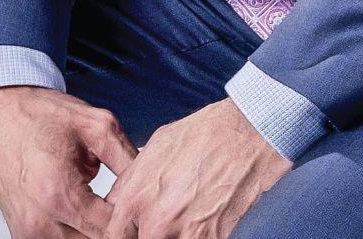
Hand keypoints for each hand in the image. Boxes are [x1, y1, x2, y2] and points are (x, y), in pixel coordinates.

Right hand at [0, 84, 137, 237]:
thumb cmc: (40, 114)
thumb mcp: (96, 124)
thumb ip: (128, 159)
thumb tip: (150, 188)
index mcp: (59, 193)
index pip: (112, 230)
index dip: (133, 218)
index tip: (141, 205)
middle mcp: (40, 222)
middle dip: (115, 225)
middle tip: (122, 202)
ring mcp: (27, 233)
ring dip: (94, 230)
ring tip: (100, 201)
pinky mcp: (21, 235)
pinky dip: (75, 230)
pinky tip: (81, 206)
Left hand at [102, 98, 291, 237]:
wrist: (247, 133)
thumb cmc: (205, 134)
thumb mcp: (155, 146)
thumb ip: (131, 180)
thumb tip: (117, 200)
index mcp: (137, 195)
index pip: (114, 236)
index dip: (123, 236)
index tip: (134, 232)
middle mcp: (156, 219)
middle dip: (149, 236)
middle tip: (164, 226)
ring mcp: (185, 232)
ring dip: (174, 238)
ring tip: (185, 222)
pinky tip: (204, 226)